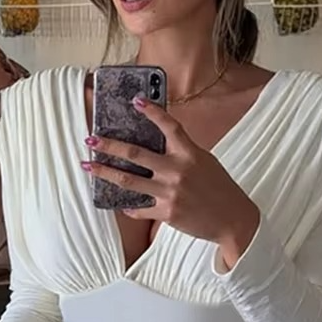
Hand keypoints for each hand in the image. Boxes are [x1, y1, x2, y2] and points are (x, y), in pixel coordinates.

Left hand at [82, 95, 260, 265]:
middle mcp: (178, 170)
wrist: (233, 219)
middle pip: (136, 154)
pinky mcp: (167, 213)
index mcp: (190, 153)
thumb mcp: (204, 162)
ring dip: (105, 172)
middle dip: (109, 146)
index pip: (169, 126)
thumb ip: (182, 152)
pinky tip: (117, 202)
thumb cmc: (219, 188)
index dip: (152, 112)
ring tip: (88, 166)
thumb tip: (156, 144)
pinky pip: (139, 208)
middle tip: (90, 140)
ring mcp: (170, 192)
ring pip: (129, 181)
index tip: (136, 101)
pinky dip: (127, 206)